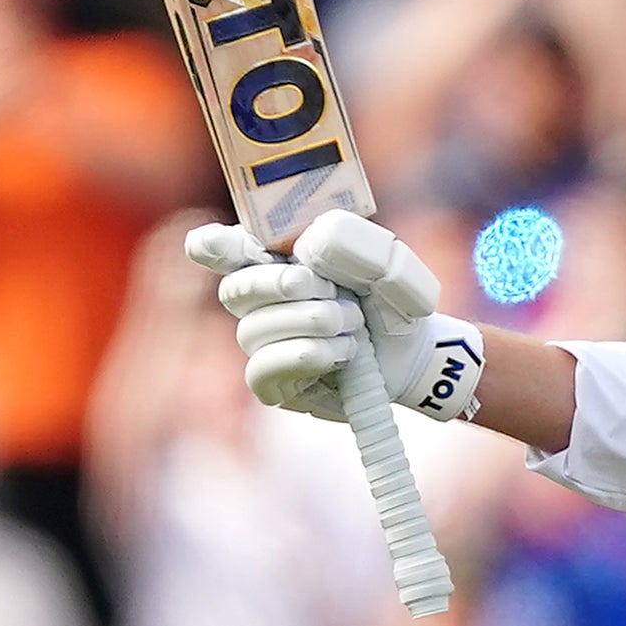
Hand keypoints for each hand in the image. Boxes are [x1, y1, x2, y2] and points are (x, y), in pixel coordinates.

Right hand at [194, 222, 380, 422]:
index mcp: (277, 261)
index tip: (212, 243)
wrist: (413, 353)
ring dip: (309, 323)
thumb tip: (304, 249)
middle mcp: (262, 302)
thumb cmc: (390, 302)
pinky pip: (260, 370)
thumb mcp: (384, 262)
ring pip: (252, 331)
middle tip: (331, 291)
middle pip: (234, 290)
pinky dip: (302, 356)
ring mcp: (265, 344)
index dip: (211, 246)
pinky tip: (338, 353)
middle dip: (280, 286)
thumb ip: (347, 241)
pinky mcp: (274, 384)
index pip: (227, 251)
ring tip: (353, 325)